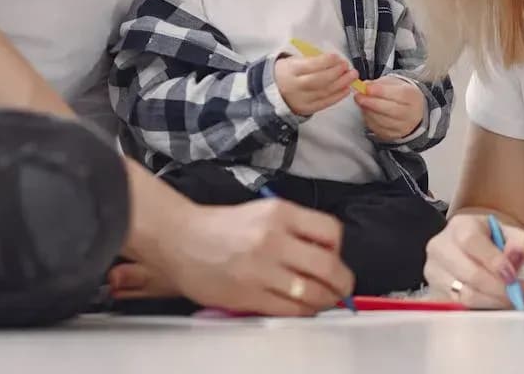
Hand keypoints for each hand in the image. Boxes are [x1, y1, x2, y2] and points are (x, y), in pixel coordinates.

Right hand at [150, 198, 354, 315]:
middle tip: (342, 287)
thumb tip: (328, 253)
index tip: (335, 256)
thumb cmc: (222, 227)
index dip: (339, 248)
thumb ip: (295, 228)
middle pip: (328, 266)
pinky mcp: (250, 295)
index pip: (331, 231)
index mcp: (280, 213)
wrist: (181, 241)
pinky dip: (304, 311)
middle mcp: (274, 239)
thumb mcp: (263, 212)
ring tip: (325, 299)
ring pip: (313, 292)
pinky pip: (291, 309)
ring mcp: (262, 270)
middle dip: (342, 281)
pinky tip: (302, 307)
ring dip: (326, 300)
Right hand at [275, 53, 358, 116]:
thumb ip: (311, 60)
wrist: (274, 92)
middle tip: (347, 66)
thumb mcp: (293, 61)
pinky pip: (324, 103)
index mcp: (290, 70)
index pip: (310, 66)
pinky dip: (337, 96)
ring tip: (352, 76)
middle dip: (336, 73)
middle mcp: (295, 86)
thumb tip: (333, 60)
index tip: (337, 57)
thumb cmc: (288, 72)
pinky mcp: (306, 109)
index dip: (326, 61)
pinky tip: (346, 89)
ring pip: (324, 92)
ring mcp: (301, 100)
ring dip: (341, 84)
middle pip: (319, 80)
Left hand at [354, 76, 425, 140]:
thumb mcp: (392, 84)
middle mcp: (411, 113)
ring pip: (382, 121)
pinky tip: (366, 112)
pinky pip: (378, 129)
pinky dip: (369, 120)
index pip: (399, 95)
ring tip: (361, 103)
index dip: (381, 91)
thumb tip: (365, 86)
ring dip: (368, 111)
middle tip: (358, 96)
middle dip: (371, 103)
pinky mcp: (393, 135)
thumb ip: (378, 84)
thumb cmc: (399, 94)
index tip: (366, 88)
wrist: (410, 111)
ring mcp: (403, 127)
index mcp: (413, 96)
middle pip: (391, 110)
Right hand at [423, 213, 523, 308]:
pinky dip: (483, 311)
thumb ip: (521, 243)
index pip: (471, 241)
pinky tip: (497, 308)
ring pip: (465, 295)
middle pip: (469, 273)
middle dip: (500, 288)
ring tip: (515, 302)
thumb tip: (517, 258)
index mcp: (459, 226)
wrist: (466, 252)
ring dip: (494, 302)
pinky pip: (460, 309)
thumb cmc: (489, 243)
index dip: (493, 260)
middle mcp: (440, 248)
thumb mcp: (509, 234)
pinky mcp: (434, 295)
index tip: (513, 276)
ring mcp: (434, 273)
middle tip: (523, 295)